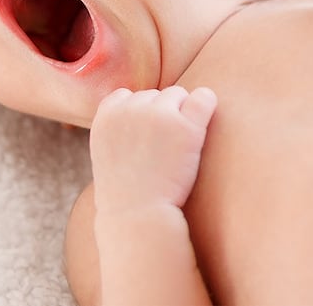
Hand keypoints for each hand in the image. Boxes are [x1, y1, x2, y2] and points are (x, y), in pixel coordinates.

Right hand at [90, 86, 216, 214]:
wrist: (139, 218)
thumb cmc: (126, 191)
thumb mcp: (106, 151)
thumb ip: (119, 124)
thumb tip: (143, 104)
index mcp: (107, 113)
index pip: (127, 96)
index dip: (138, 117)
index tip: (142, 142)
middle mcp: (131, 108)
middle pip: (155, 96)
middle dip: (161, 116)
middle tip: (161, 151)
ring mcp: (159, 114)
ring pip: (178, 96)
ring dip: (182, 116)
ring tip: (177, 149)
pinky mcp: (186, 126)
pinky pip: (204, 97)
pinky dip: (206, 106)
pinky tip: (202, 127)